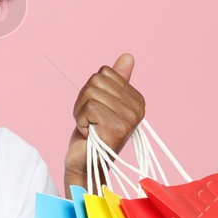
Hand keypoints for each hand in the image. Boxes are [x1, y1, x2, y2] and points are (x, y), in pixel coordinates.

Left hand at [62, 53, 144, 190]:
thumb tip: (128, 56)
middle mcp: (137, 108)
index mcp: (136, 98)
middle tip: (90, 121)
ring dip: (81, 111)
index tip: (95, 111)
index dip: (91, 91)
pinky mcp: (116, 127)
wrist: (85, 162)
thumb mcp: (101, 101)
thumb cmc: (92, 132)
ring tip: (89, 127)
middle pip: (96, 81)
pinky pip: (88, 107)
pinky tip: (89, 133)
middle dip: (84, 101)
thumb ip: (115, 80)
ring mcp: (129, 118)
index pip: (104, 73)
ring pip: (90, 93)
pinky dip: (80, 120)